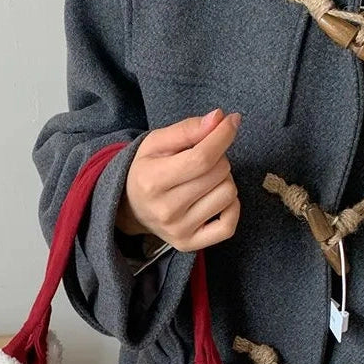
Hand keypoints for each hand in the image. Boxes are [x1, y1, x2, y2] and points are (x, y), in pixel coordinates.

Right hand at [116, 108, 241, 251]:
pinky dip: (231, 207)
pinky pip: (229, 225)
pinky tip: (217, 198)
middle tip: (204, 160)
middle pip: (218, 173)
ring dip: (224, 180)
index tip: (231, 121)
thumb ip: (187, 129)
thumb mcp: (156, 143)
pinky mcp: (190, 244)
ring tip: (205, 180)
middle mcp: (165, 210)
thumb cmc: (147, 171)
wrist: (131, 208)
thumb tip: (220, 119)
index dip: (222, 136)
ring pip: (228, 194)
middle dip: (219, 158)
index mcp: (152, 181)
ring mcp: (179, 230)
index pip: (201, 158)